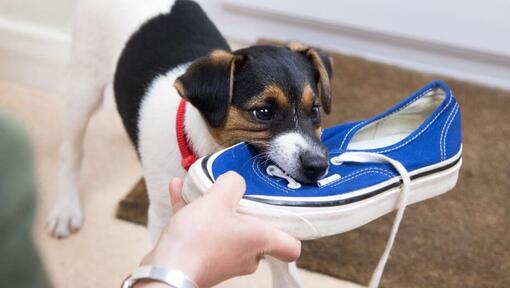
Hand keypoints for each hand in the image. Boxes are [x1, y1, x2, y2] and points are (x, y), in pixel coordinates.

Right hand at [137, 172, 300, 287]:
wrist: (166, 270)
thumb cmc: (198, 240)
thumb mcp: (218, 199)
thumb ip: (232, 182)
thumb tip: (235, 180)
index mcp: (260, 241)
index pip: (291, 246)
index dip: (289, 229)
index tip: (280, 211)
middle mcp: (246, 255)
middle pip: (255, 230)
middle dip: (242, 208)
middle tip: (233, 191)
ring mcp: (225, 259)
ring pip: (225, 227)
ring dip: (212, 205)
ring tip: (199, 185)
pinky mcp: (202, 258)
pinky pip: (202, 230)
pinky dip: (193, 211)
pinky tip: (178, 188)